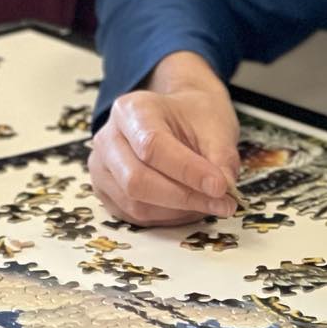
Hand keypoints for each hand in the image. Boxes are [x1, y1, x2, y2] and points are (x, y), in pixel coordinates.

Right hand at [88, 52, 240, 225]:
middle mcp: (109, 139)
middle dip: (184, 197)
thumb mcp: (215, 125)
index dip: (187, 171)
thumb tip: (223, 190)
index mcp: (131, 110)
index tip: (220, 186)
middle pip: (137, 180)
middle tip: (222, 202)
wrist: (177, 115)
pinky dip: (168, 218)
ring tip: (210, 203)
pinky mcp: (107, 192)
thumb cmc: (193, 116)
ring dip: (179, 211)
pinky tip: (190, 207)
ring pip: (136, 204)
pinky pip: (135, 216)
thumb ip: (220, 157)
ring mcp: (103, 168)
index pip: (152, 146)